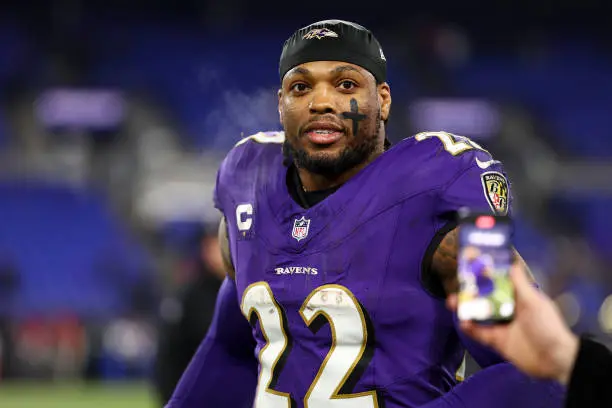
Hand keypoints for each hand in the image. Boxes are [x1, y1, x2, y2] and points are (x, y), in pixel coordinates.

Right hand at [447, 264, 579, 384]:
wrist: (555, 360)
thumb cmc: (547, 327)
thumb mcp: (534, 303)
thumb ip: (520, 284)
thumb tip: (511, 262)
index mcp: (519, 297)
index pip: (500, 282)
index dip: (487, 274)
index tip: (472, 264)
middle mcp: (508, 309)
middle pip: (486, 297)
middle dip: (471, 291)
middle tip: (457, 284)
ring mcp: (501, 325)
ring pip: (479, 313)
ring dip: (466, 308)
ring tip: (453, 302)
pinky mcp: (496, 341)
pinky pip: (479, 333)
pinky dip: (470, 328)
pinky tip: (463, 322)